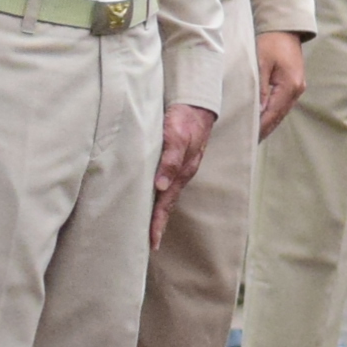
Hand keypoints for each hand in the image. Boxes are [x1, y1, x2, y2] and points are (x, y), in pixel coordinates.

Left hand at [148, 101, 216, 247]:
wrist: (197, 103)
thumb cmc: (185, 119)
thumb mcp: (177, 137)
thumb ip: (169, 160)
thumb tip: (160, 186)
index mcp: (181, 172)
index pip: (166, 204)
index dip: (158, 223)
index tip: (152, 243)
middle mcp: (181, 173)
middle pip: (167, 204)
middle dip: (158, 224)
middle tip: (149, 244)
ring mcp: (180, 167)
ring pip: (167, 195)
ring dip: (158, 211)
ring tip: (149, 226)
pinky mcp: (176, 160)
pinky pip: (167, 182)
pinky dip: (160, 195)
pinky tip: (154, 196)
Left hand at [256, 29, 308, 133]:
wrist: (284, 29)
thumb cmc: (271, 43)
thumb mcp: (261, 64)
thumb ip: (260, 89)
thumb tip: (256, 112)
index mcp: (290, 86)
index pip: (272, 114)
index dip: (259, 128)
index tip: (246, 139)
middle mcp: (296, 90)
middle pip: (277, 116)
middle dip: (263, 130)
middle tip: (246, 144)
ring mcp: (297, 89)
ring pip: (280, 113)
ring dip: (267, 123)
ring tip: (251, 136)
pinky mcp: (293, 86)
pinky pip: (281, 105)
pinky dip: (271, 114)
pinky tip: (261, 120)